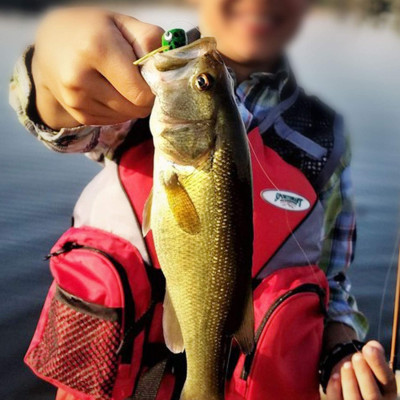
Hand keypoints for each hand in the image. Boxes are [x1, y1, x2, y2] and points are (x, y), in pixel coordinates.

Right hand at [32, 7, 163, 128]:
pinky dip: (118, 110)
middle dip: (144, 97)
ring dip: (131, 104)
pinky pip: (113, 121)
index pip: (141, 92)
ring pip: (126, 117)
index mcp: (96, 49)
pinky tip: (109, 91)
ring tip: (119, 82)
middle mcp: (80, 77)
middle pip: (135, 108)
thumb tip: (167, 68)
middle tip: (138, 80)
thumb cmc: (94, 30)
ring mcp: (76, 99)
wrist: (51, 43)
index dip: (154, 89)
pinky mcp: (77, 114)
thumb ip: (150, 40)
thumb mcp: (122, 23)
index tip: (151, 77)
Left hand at [326, 340, 396, 399]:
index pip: (387, 380)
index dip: (378, 364)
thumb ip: (374, 353)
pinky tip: (335, 376)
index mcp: (387, 391)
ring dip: (349, 382)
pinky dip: (334, 389)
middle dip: (364, 374)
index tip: (368, 348)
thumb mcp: (371, 362)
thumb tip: (373, 346)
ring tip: (346, 365)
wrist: (349, 379)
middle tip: (357, 356)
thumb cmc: (364, 369)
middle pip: (372, 396)